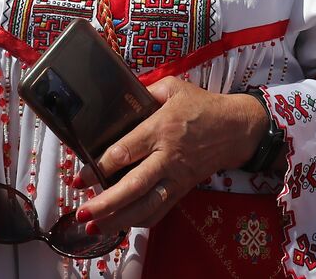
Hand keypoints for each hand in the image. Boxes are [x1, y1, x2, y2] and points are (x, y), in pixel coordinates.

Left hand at [74, 78, 265, 234]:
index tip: (80, 177)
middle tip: (83, 213)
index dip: (101, 167)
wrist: (236, 129)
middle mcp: (167, 157)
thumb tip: (121, 95)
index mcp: (162, 128)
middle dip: (106, 202)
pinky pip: (161, 211)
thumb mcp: (174, 88)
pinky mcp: (183, 189)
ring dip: (119, 219)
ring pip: (147, 205)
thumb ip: (147, 91)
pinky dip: (140, 221)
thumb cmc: (202, 107)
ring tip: (95, 227)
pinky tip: (121, 226)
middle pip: (134, 185)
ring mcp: (176, 177)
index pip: (127, 151)